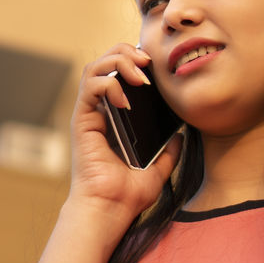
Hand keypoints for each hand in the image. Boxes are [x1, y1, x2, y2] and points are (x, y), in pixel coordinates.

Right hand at [68, 43, 182, 237]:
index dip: (136, 61)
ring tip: (139, 74)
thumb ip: (169, 152)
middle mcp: (99, 113)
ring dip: (118, 61)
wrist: (111, 210)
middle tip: (149, 62)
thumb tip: (182, 135)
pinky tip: (126, 99)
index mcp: (115, 119)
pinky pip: (90, 87)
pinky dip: (109, 84)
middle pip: (105, 62)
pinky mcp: (82, 121)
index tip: (157, 67)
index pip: (120, 74)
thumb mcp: (158, 170)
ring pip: (94, 68)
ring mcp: (89, 115)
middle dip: (127, 53)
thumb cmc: (128, 195)